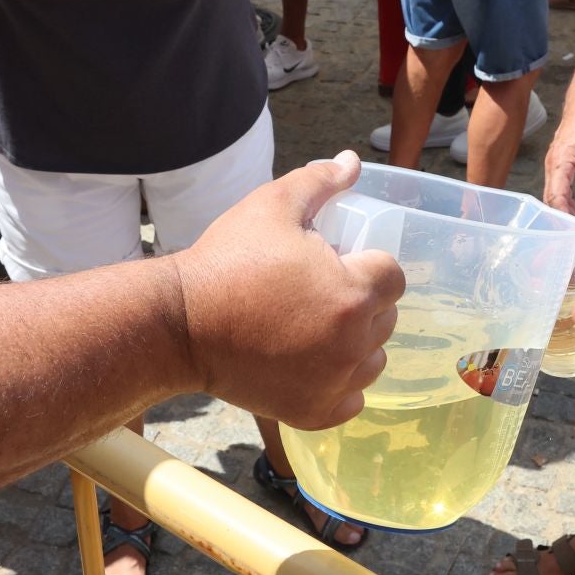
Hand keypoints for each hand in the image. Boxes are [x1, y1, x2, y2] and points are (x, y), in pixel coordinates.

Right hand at [172, 152, 404, 428]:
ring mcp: (335, 383)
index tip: (339, 263)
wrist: (180, 325)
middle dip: (362, 302)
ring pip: (372, 361)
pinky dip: (338, 385)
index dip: (369, 264)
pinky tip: (311, 365)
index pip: (394, 276)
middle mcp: (353, 344)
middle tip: (318, 292)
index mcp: (353, 293)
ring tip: (315, 328)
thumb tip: (352, 161)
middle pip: (385, 319)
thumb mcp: (271, 206)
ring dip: (355, 344)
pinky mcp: (314, 413)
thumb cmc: (227, 261)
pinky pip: (351, 400)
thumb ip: (319, 181)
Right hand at [543, 100, 574, 216]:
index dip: (564, 215)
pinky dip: (565, 201)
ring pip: (553, 195)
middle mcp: (552, 165)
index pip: (556, 196)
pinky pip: (557, 188)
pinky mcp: (558, 165)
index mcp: (559, 162)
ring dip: (564, 210)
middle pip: (551, 199)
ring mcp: (553, 165)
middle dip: (563, 217)